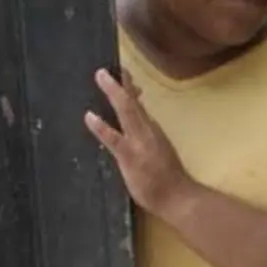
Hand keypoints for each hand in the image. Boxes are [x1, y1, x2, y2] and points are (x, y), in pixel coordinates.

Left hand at [85, 68, 195, 218]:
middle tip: (105, 70)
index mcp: (152, 130)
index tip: (122, 75)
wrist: (177, 197)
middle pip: (131, 103)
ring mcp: (138, 142)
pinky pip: (114, 138)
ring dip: (114, 92)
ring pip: (126, 111)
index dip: (129, 89)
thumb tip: (136, 130)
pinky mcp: (129, 156)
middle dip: (119, 84)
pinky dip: (101, 126)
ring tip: (102, 76)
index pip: (138, 106)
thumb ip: (146, 141)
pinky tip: (89, 116)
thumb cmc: (169, 180)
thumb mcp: (158, 154)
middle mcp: (147, 131)